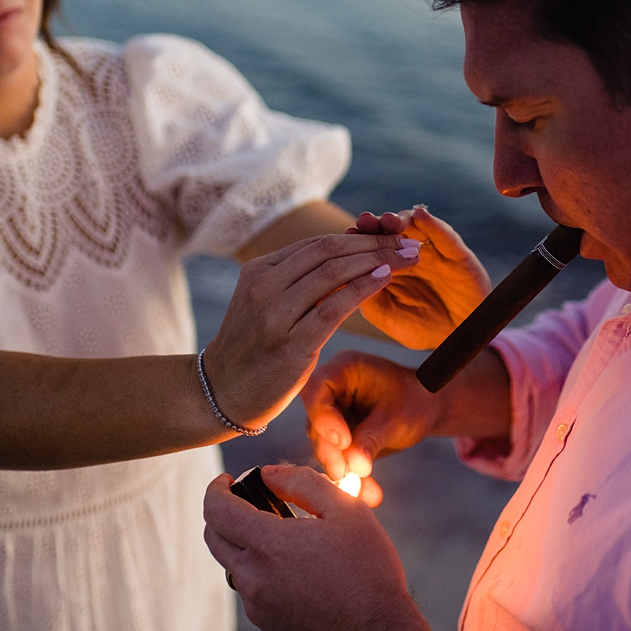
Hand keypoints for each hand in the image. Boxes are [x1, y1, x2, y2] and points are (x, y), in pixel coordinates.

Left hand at [203, 465, 425, 630]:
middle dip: (221, 512)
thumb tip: (268, 474)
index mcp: (267, 544)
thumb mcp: (345, 510)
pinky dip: (258, 569)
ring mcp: (256, 604)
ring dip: (242, 542)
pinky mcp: (267, 623)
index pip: (215, 509)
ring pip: (230, 564)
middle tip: (249, 501)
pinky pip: (249, 588)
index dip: (216, 488)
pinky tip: (294, 567)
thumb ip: (302, 482)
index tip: (227, 479)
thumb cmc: (368, 571)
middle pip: (213, 537)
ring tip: (280, 534)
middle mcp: (252, 576)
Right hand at [204, 233, 418, 430]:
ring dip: (376, 261)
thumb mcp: (262, 304)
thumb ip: (292, 281)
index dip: (358, 237)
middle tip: (407, 242)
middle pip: (327, 252)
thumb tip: (338, 259)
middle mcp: (264, 286)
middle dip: (373, 244)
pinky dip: (363, 288)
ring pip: (333, 274)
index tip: (390, 237)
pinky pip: (333, 307)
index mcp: (258, 270)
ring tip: (406, 257)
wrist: (223, 393)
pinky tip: (386, 278)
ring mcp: (275, 315)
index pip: (316, 244)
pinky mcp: (290, 344)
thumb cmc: (252, 349)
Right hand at [302, 351, 442, 506]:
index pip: (317, 389)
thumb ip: (371, 439)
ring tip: (363, 491)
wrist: (426, 408)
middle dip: (331, 452)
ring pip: (323, 446)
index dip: (323, 417)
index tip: (343, 441)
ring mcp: (332, 414)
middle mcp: (332, 391)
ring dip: (342, 471)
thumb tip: (354, 467)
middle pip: (315, 422)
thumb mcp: (397, 418)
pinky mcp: (337, 436)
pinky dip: (352, 477)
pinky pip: (337, 459)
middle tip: (345, 474)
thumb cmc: (415, 400)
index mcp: (344, 370)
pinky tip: (369, 494)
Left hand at [349, 207, 489, 349]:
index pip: (372, 247)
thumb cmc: (421, 328)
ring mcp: (435, 252)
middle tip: (364, 220)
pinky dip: (434, 224)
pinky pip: (446, 237)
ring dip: (401, 219)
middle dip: (377, 224)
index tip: (348, 233)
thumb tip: (349, 277)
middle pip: (391, 231)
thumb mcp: (390, 317)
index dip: (360, 239)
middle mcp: (411, 254)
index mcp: (391, 267)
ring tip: (388, 220)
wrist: (459, 339)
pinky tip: (421, 215)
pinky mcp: (459, 256)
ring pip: (416, 228)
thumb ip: (371, 299)